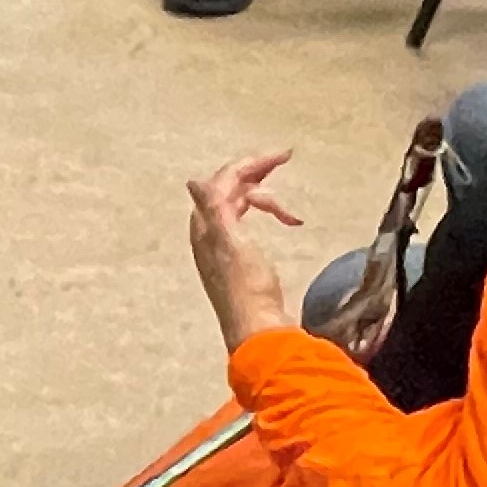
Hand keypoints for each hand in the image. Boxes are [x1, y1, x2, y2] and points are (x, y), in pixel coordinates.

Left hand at [185, 149, 305, 348]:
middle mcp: (210, 232)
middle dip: (258, 174)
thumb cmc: (248, 288)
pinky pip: (249, 222)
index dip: (251, 163)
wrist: (260, 330)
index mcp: (206, 225)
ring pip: (243, 205)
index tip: (283, 156)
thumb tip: (194, 180)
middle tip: (286, 161)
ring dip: (268, 201)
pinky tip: (286, 222)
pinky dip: (268, 216)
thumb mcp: (231, 245)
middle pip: (232, 189)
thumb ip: (214, 210)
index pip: (224, 180)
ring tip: (292, 217)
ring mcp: (224, 245)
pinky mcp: (240, 259)